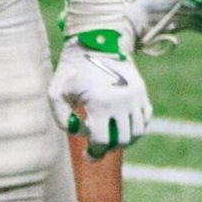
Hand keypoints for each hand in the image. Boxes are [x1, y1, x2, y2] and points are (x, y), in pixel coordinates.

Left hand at [52, 33, 151, 156]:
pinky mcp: (142, 93)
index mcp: (100, 104)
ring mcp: (135, 97)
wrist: (96, 45)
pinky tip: (121, 128)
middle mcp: (122, 102)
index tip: (88, 155)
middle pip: (122, 140)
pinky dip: (136, 128)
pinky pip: (145, 119)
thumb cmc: (71, 71)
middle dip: (109, 149)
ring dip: (125, 141)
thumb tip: (78, 134)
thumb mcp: (56, 92)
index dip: (95, 152)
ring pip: (137, 132)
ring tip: (111, 142)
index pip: (102, 140)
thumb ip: (61, 117)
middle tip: (98, 151)